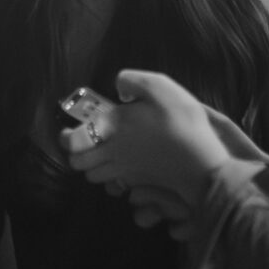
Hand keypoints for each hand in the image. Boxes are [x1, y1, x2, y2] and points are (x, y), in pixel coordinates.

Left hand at [61, 70, 227, 214]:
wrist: (202, 162)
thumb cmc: (181, 122)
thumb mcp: (160, 87)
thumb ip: (133, 81)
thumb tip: (118, 85)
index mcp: (113, 126)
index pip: (73, 140)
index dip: (67, 137)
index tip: (70, 131)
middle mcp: (112, 152)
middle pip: (78, 164)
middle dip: (76, 154)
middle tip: (83, 144)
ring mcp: (125, 171)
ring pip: (93, 177)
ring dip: (92, 167)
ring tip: (101, 155)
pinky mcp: (139, 184)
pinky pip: (113, 188)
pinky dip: (110, 181)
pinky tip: (121, 170)